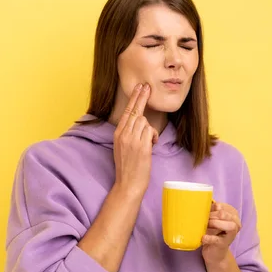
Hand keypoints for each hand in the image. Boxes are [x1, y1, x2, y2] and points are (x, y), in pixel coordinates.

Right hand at [113, 83, 158, 198]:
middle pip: (136, 112)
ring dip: (150, 129)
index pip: (126, 112)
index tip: (139, 88)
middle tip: (147, 87)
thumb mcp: (123, 147)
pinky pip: (150, 131)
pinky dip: (154, 136)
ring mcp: (132, 140)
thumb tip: (140, 123)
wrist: (128, 184)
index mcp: (118, 134)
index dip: (134, 99)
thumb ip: (129, 134)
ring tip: (149, 141)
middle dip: (142, 98)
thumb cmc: (128, 167)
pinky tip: (152, 144)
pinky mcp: (141, 146)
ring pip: (144, 121)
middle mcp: (123, 135)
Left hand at [202, 201, 241, 265]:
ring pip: (227, 225)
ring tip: (205, 226)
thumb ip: (210, 210)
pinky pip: (217, 239)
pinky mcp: (224, 244)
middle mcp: (236, 222)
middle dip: (210, 216)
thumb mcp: (212, 219)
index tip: (203, 212)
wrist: (214, 252)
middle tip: (202, 220)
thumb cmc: (213, 232)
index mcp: (232, 213)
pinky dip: (209, 238)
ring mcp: (232, 234)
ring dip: (213, 224)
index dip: (210, 208)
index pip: (221, 205)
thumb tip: (200, 200)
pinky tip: (203, 237)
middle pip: (223, 214)